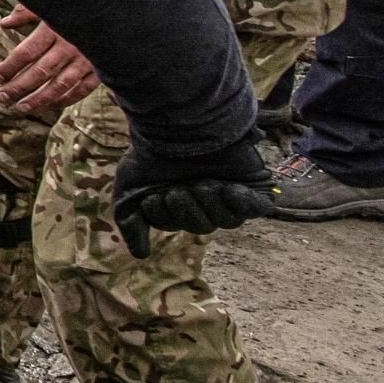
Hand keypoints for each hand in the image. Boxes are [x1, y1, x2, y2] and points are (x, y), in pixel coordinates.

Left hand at [0, 2, 101, 114]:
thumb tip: (4, 24)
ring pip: (60, 85)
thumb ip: (26, 13)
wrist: (116, 10)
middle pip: (40, 72)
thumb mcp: (50, 2)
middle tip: (2, 97)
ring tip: (21, 107)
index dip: (10, 67)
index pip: (26, 52)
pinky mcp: (100, 69)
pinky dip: (66, 99)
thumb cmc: (76, 5)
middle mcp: (70, 46)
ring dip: (39, 99)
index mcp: (54, 29)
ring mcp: (87, 60)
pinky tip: (50, 105)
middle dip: (19, 87)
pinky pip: (82, 89)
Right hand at [112, 135, 273, 257]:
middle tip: (180, 185)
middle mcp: (206, 200)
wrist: (180, 127)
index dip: (166, 213)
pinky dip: (241, 202)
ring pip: (227, 220)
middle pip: (202, 226)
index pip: (177, 225)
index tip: (156, 194)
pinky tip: (228, 189)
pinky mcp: (254, 187)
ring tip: (203, 181)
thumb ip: (132, 224)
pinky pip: (255, 209)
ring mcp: (231, 194)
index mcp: (180, 202)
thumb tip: (141, 255)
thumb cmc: (151, 156)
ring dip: (210, 201)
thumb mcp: (129, 192)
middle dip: (187, 207)